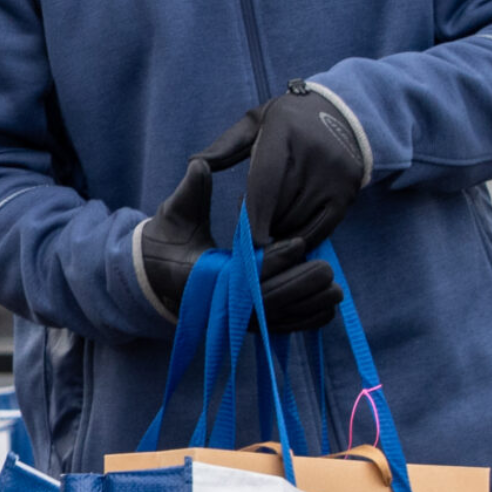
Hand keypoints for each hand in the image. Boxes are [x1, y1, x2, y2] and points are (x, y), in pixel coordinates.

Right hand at [140, 155, 338, 333]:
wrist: (155, 271)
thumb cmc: (167, 237)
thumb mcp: (175, 213)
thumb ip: (191, 191)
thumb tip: (200, 165)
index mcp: (196, 276)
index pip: (241, 273)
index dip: (272, 260)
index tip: (298, 243)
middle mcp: (214, 304)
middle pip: (263, 302)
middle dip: (298, 286)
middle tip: (327, 269)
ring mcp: (231, 317)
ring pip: (274, 318)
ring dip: (306, 306)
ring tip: (336, 290)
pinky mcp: (244, 322)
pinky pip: (276, 326)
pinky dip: (302, 320)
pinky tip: (327, 310)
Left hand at [196, 81, 370, 251]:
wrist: (342, 114)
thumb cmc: (287, 122)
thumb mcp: (255, 122)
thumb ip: (225, 146)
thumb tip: (194, 163)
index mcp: (284, 131)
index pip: (265, 182)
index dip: (254, 215)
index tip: (245, 240)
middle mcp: (314, 152)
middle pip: (280, 206)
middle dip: (263, 224)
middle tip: (251, 228)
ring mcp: (334, 174)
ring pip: (299, 219)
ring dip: (280, 231)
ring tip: (270, 226)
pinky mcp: (348, 191)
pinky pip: (323, 227)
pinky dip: (303, 236)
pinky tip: (290, 234)